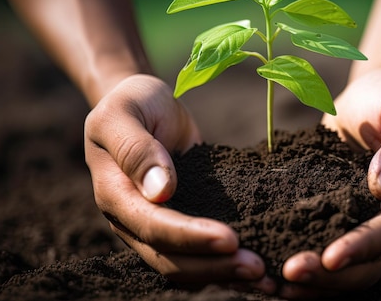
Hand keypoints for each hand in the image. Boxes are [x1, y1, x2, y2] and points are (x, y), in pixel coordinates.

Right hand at [84, 74, 273, 290]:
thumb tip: (161, 192)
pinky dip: (226, 260)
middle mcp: (134, 219)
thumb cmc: (131, 102)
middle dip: (214, 267)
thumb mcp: (124, 113)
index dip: (190, 238)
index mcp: (116, 195)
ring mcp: (157, 222)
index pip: (153, 227)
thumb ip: (136, 149)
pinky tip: (260, 261)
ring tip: (264, 277)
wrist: (142, 103)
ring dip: (223, 273)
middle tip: (258, 268)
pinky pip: (201, 249)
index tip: (230, 239)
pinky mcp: (183, 216)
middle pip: (171, 259)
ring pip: (187, 265)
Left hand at [280, 68, 380, 297]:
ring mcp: (372, 223)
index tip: (329, 258)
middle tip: (287, 274)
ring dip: (317, 282)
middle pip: (371, 263)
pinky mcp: (346, 218)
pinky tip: (274, 265)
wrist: (375, 96)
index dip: (362, 248)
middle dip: (331, 276)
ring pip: (351, 269)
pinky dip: (309, 265)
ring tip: (275, 284)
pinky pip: (330, 249)